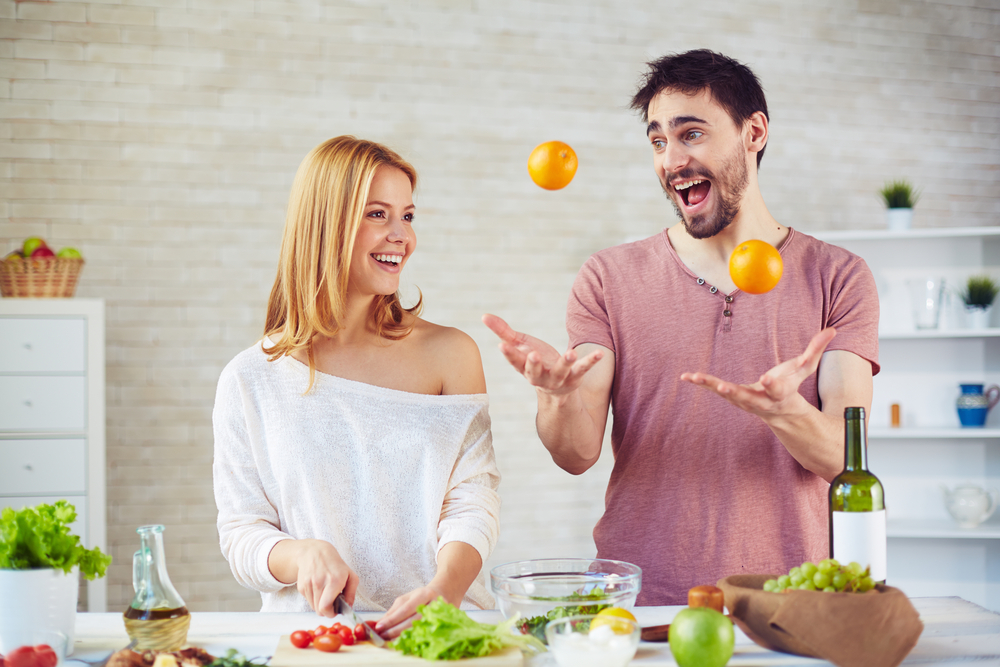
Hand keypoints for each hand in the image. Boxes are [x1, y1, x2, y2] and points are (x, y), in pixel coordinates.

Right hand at [288, 539, 358, 617]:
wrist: (315, 552)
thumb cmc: (335, 564)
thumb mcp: (350, 575)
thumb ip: (351, 593)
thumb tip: (349, 607)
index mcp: (334, 581)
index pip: (325, 607)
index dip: (330, 613)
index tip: (334, 611)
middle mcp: (319, 582)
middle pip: (319, 610)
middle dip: (326, 610)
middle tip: (331, 604)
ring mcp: (308, 584)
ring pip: (313, 606)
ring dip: (319, 604)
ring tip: (325, 594)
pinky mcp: (301, 586)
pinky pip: (308, 600)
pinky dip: (313, 598)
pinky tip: (318, 588)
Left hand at [374, 584, 447, 638]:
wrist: (445, 593)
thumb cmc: (422, 596)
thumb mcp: (407, 598)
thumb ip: (394, 611)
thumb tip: (379, 623)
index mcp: (424, 594)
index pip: (406, 609)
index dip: (392, 619)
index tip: (379, 627)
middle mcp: (434, 604)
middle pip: (413, 621)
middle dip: (395, 630)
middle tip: (382, 635)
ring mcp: (441, 616)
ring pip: (420, 630)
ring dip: (403, 636)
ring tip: (390, 639)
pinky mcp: (443, 626)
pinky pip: (425, 635)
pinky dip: (413, 639)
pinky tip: (403, 641)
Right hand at [482, 313, 602, 395]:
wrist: (555, 389)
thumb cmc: (534, 361)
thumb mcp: (519, 345)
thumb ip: (502, 331)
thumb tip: (483, 315)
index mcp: (524, 367)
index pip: (514, 361)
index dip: (508, 354)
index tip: (502, 345)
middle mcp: (539, 377)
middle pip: (534, 372)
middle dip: (533, 364)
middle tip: (532, 354)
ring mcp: (558, 378)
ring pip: (561, 372)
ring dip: (565, 363)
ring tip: (569, 353)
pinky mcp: (575, 377)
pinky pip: (583, 369)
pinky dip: (590, 361)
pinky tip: (599, 354)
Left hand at [680, 328, 836, 416]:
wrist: (782, 414)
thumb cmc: (792, 386)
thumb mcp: (806, 370)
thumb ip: (816, 349)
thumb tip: (832, 329)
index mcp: (780, 394)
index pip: (777, 389)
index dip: (773, 384)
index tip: (766, 379)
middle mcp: (760, 401)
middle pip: (747, 397)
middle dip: (735, 394)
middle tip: (723, 388)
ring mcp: (744, 401)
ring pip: (726, 395)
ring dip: (710, 386)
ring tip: (693, 377)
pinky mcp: (732, 397)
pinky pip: (715, 390)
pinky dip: (701, 383)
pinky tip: (686, 376)